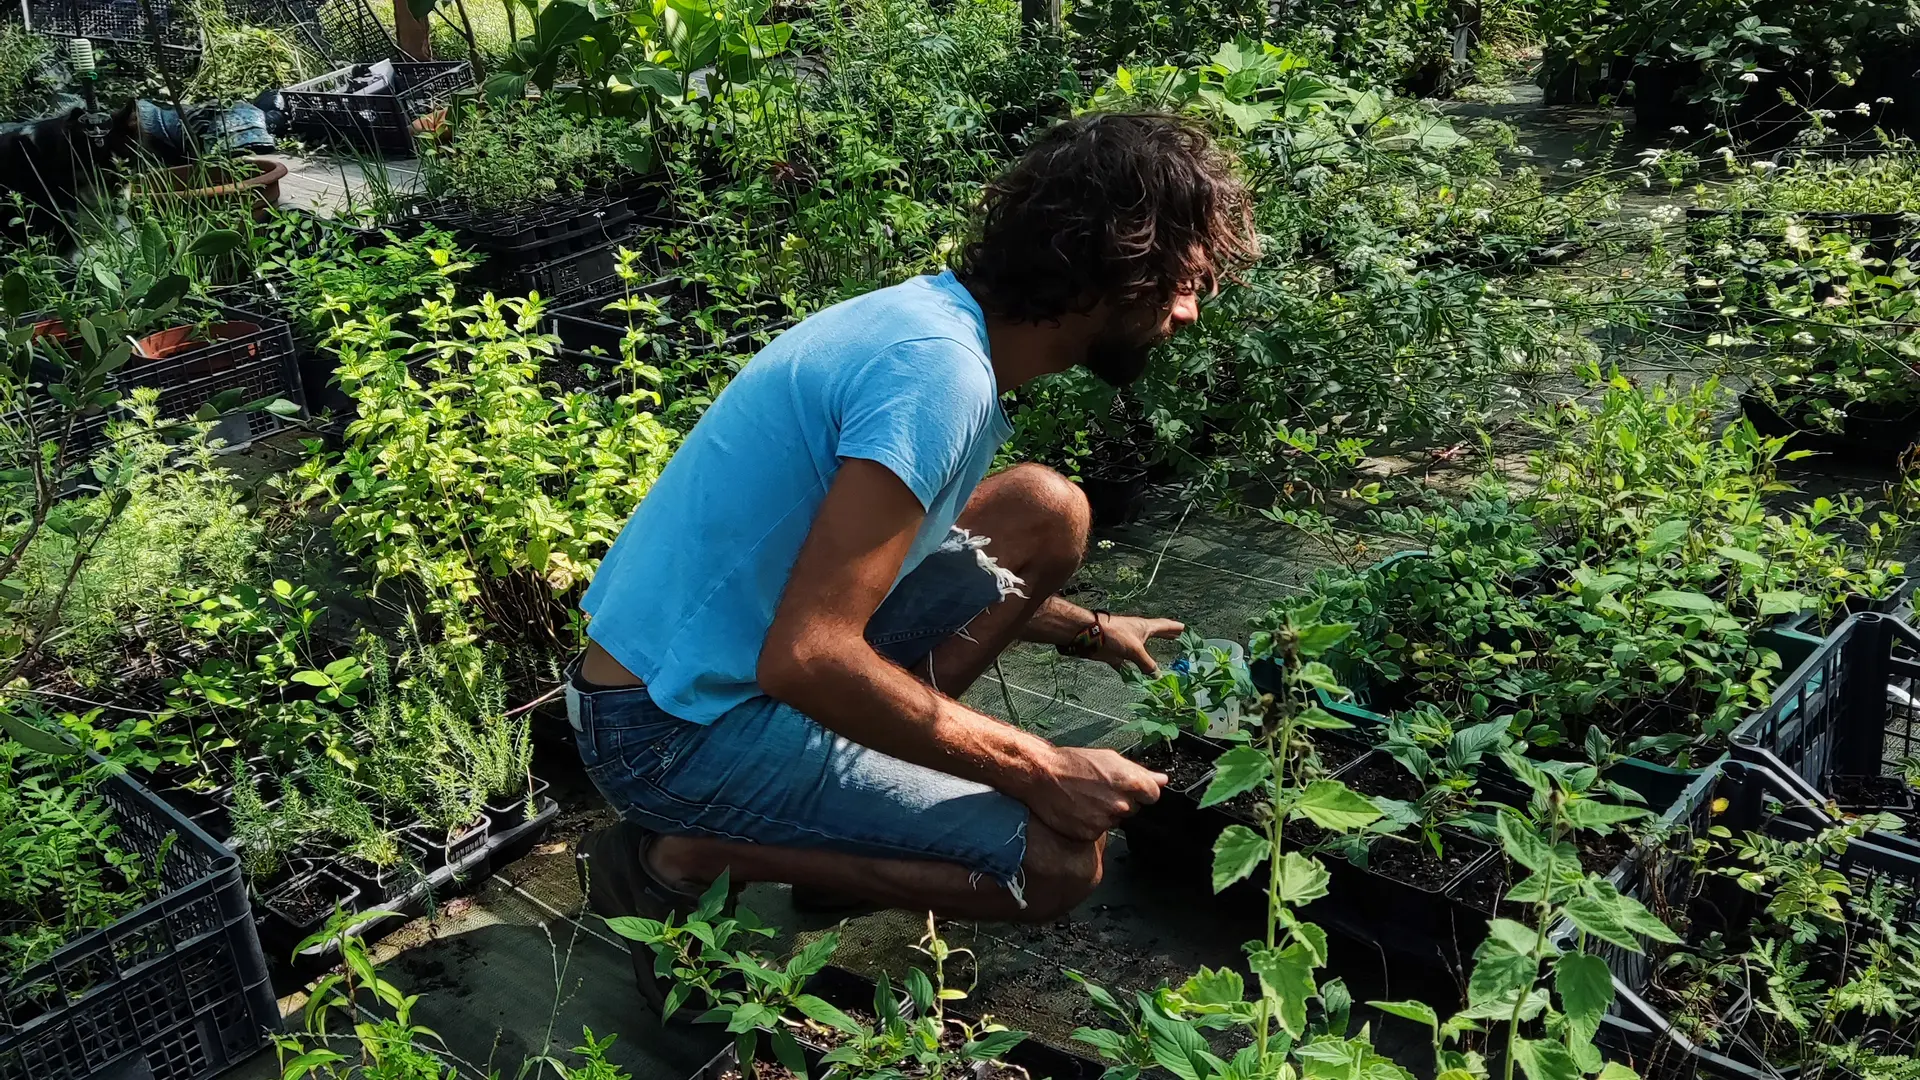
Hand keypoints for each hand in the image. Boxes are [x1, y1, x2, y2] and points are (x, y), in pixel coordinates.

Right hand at [1021, 745, 1166, 842]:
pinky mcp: (1089, 833)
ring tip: (1085, 799)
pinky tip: (1078, 810)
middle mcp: (1119, 803)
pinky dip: (1090, 824)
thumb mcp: (1108, 758)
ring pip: (1115, 820)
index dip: (1141, 791)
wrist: (1041, 775)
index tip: (1128, 788)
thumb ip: (1139, 771)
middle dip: (1121, 801)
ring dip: (1105, 813)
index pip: (1152, 796)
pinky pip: (1098, 832)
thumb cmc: (1072, 763)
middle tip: (1099, 790)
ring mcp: (1104, 820)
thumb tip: (1162, 780)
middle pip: (1133, 809)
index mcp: (1128, 781)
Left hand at [1090, 614, 1184, 672]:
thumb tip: (1158, 676)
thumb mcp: (1135, 649)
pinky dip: (1129, 672)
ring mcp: (1125, 644)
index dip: (1174, 628)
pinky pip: (1125, 665)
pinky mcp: (1114, 654)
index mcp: (1145, 628)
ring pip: (1141, 653)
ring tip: (1157, 664)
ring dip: (1148, 659)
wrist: (1089, 635)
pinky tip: (1133, 678)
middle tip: (1176, 638)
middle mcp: (1137, 634)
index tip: (1185, 628)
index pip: (1164, 626)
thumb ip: (1147, 663)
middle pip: (1155, 635)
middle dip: (1165, 637)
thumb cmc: (1115, 634)